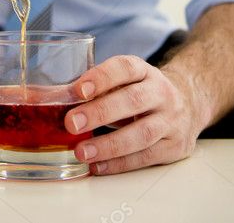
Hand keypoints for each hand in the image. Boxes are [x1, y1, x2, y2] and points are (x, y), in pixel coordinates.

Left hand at [64, 55, 209, 175]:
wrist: (188, 104)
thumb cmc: (141, 93)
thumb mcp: (125, 82)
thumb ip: (94, 88)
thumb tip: (45, 98)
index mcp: (145, 72)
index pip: (125, 68)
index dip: (102, 77)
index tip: (78, 90)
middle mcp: (161, 93)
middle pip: (133, 100)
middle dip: (100, 112)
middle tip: (71, 123)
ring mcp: (171, 120)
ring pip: (142, 134)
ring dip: (109, 145)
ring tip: (81, 152)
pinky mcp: (175, 146)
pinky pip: (146, 157)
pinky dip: (120, 164)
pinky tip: (98, 166)